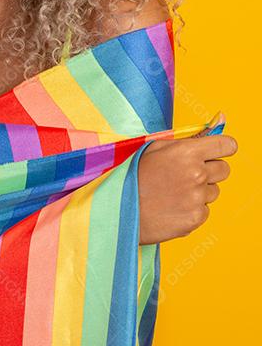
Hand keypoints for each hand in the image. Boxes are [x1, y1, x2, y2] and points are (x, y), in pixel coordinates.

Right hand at [137, 114, 235, 244]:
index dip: (222, 148)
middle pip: (224, 169)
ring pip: (213, 191)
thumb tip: (214, 127)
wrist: (117, 210)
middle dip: (209, 170)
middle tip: (186, 174)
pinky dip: (191, 209)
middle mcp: (196, 174)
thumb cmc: (131, 175)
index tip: (217, 151)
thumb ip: (183, 141)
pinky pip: (204, 210)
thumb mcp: (151, 148)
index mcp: (186, 152)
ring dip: (199, 191)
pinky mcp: (196, 218)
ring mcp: (197, 198)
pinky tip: (171, 206)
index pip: (227, 145)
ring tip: (172, 192)